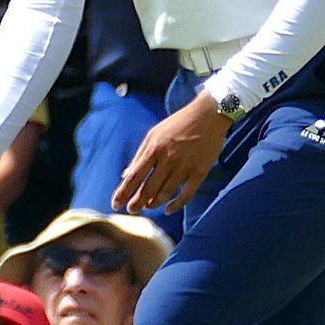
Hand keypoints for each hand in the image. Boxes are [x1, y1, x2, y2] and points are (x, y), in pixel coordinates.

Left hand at [113, 95, 230, 214]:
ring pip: (165, 193)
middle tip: (132, 210)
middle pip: (148, 188)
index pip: (134, 176)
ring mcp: (185, 166)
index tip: (115, 205)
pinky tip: (167, 209)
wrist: (209, 114)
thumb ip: (140, 155)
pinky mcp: (200, 171)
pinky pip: (186, 195)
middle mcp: (168, 158)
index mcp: (154, 148)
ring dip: (154, 203)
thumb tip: (124, 175)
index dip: (123, 192)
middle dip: (137, 202)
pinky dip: (175, 205)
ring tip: (147, 207)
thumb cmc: (178, 124)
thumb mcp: (154, 134)